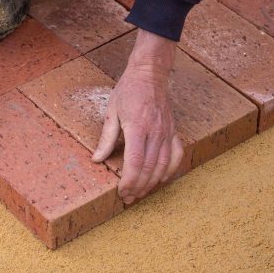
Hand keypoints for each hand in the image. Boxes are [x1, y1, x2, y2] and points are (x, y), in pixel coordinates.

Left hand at [92, 29, 183, 203]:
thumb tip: (97, 159)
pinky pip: (177, 155)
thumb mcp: (111, 112)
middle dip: (138, 187)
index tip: (121, 191)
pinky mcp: (174, 131)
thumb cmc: (128, 91)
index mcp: (138, 127)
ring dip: (152, 183)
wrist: (149, 74)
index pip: (135, 163)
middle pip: (149, 168)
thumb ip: (106, 138)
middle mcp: (155, 132)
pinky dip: (170, 170)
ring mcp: (167, 132)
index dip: (128, 181)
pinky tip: (161, 179)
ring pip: (163, 166)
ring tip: (140, 193)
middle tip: (128, 198)